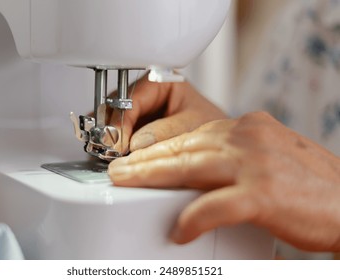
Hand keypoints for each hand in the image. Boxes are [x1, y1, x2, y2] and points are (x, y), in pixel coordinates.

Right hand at [107, 74, 225, 153]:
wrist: (218, 143)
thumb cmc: (212, 126)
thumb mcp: (192, 126)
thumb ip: (164, 132)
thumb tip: (135, 143)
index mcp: (162, 81)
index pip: (131, 96)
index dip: (122, 119)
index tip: (119, 142)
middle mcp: (146, 94)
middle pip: (115, 105)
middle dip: (110, 128)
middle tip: (109, 150)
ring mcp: (138, 111)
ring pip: (111, 119)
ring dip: (107, 137)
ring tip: (109, 154)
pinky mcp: (134, 128)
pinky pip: (115, 133)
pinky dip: (113, 144)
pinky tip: (113, 155)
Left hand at [109, 111, 339, 251]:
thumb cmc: (311, 184)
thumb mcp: (269, 155)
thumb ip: (235, 155)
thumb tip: (201, 163)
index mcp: (248, 127)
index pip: (193, 134)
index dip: (161, 146)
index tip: (139, 156)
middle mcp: (248, 137)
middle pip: (184, 147)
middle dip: (147, 159)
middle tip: (120, 169)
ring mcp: (254, 163)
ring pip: (190, 166)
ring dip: (153, 177)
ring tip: (127, 184)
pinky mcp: (262, 193)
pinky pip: (215, 205)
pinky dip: (192, 218)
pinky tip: (178, 230)